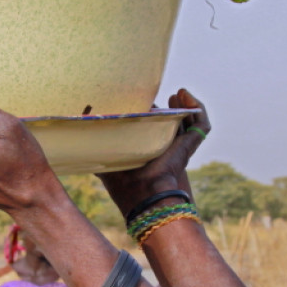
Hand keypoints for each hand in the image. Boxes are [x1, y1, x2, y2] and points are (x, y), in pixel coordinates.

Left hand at [97, 89, 208, 217]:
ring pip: (189, 121)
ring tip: (178, 94)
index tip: (144, 101)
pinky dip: (198, 108)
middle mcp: (166, 147)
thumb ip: (95, 135)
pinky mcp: (190, 145)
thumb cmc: (121, 179)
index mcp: (148, 150)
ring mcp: (181, 146)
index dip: (152, 113)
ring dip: (185, 105)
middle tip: (167, 97)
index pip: (154, 126)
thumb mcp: (104, 152)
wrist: (143, 192)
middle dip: (172, 108)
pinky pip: (202, 124)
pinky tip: (185, 95)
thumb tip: (84, 112)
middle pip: (173, 123)